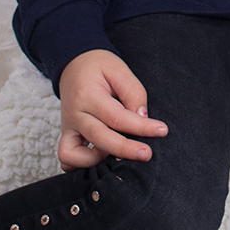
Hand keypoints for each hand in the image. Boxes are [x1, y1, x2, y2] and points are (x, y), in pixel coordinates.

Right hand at [56, 49, 168, 169]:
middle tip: (147, 154)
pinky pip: (67, 158)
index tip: (162, 130)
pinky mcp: (67, 135)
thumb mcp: (119, 70)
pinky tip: (100, 158)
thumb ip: (133, 92)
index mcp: (88, 95)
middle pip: (100, 138)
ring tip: (120, 153)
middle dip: (125, 150)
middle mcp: (75, 114)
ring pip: (77, 154)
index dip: (141, 127)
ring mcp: (69, 127)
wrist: (73, 65)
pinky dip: (82, 164)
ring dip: (100, 160)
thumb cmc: (98, 67)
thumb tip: (143, 117)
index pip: (117, 116)